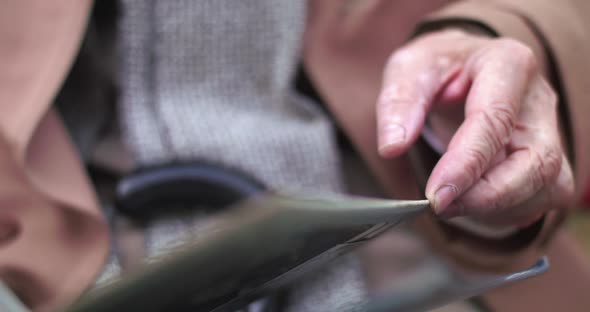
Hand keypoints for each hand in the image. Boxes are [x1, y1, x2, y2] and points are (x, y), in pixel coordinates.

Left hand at [377, 29, 573, 225]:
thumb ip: (398, 103)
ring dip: (497, 207)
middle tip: (440, 206)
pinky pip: (543, 198)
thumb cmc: (437, 69)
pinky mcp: (549, 160)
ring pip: (547, 185)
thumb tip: (392, 147)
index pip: (495, 120)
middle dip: (488, 196)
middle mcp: (539, 99)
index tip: (435, 194)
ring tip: (451, 203)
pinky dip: (507, 211)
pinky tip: (471, 202)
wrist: (461, 70)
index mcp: (508, 64)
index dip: (466, 163)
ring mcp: (550, 132)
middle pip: (536, 161)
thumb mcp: (408, 69)